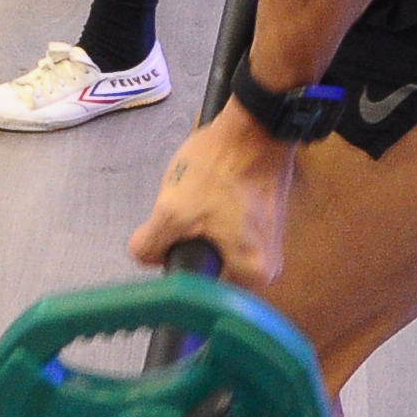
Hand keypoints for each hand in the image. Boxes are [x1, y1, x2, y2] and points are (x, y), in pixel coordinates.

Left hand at [128, 106, 297, 291]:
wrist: (254, 124)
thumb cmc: (219, 172)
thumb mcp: (172, 211)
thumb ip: (150, 245)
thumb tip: (146, 256)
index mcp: (255, 276)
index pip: (205, 293)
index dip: (180, 267)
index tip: (168, 243)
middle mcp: (269, 267)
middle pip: (211, 266)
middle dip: (189, 242)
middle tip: (181, 213)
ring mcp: (269, 240)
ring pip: (217, 243)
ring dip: (200, 223)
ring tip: (196, 194)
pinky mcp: (265, 215)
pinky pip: (229, 226)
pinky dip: (213, 210)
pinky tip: (209, 186)